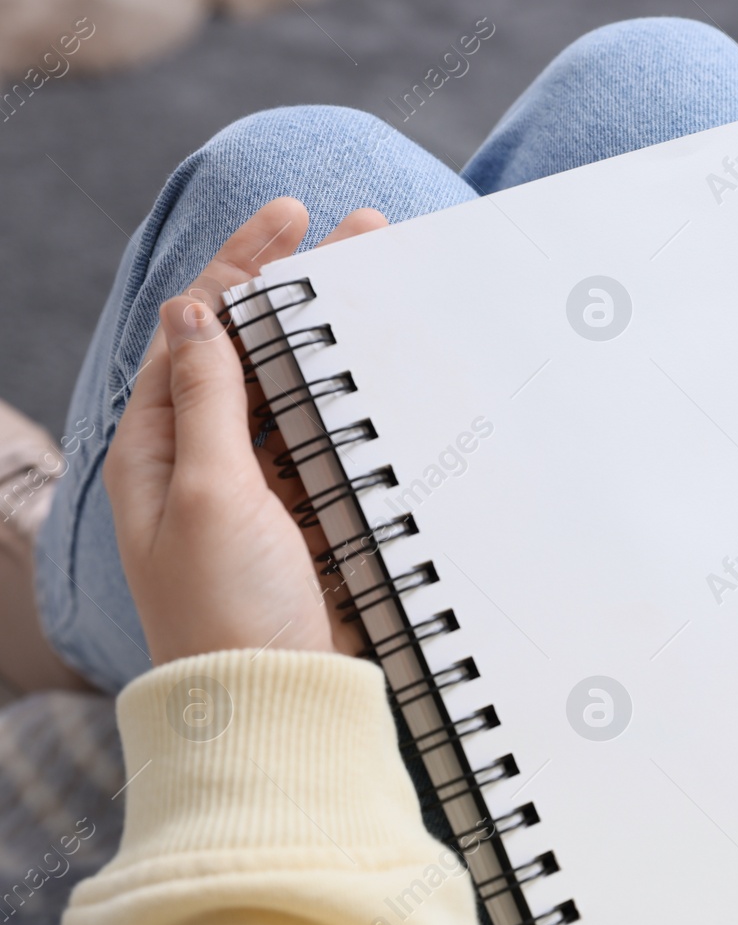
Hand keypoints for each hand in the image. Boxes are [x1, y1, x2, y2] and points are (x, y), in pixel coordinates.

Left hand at [105, 197, 386, 665]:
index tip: (289, 217)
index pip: (194, 333)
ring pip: (297, 396)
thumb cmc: (227, 611)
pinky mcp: (311, 522)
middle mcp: (205, 466)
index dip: (238, 268)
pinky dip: (359, 408)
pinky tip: (392, 382)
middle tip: (355, 233)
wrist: (279, 707)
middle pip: (250, 354)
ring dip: (335, 345)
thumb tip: (196, 311)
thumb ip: (207, 402)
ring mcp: (262, 494)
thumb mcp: (207, 495)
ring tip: (384, 293)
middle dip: (297, 293)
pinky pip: (331, 446)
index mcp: (159, 454)